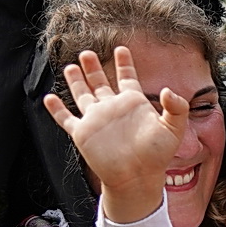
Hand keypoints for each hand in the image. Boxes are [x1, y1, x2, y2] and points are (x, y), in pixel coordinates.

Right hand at [42, 47, 187, 223]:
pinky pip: (66, 118)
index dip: (124, 63)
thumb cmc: (157, 156)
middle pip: (100, 82)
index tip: (121, 49)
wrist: (138, 177)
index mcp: (133, 103)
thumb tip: (168, 90)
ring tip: (70, 66)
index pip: (127, 77)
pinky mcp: (83, 133)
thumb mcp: (174, 129)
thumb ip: (176, 108)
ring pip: (82, 95)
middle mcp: (113, 108)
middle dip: (93, 67)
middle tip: (87, 52)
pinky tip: (49, 98)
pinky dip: (56, 109)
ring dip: (76, 81)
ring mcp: (96, 120)